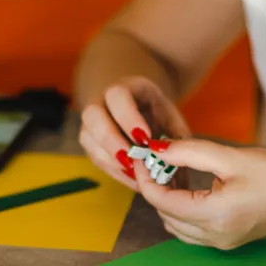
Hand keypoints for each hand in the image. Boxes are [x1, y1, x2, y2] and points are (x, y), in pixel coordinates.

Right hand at [79, 76, 190, 190]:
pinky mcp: (91, 143)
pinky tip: (132, 178)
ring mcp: (92, 122)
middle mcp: (102, 100)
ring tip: (135, 174)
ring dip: (111, 159)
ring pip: (88, 138)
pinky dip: (113, 170)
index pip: (117, 95)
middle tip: (132, 159)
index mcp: (127, 87)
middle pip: (92, 114)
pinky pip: (95, 157)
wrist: (142, 110)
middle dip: (111, 140)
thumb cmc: (159, 116)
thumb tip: (177, 164)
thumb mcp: (173, 120)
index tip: (145, 138)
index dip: (128, 117)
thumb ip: (176, 139)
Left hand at [134, 138, 265, 248]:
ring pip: (176, 226)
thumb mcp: (233, 156)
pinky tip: (191, 187)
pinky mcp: (230, 240)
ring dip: (168, 200)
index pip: (160, 201)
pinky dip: (183, 210)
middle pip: (164, 215)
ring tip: (173, 171)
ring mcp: (222, 243)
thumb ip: (190, 152)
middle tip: (158, 160)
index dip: (145, 177)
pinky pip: (193, 230)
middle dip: (155, 187)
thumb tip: (158, 149)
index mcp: (213, 217)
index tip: (142, 155)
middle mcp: (214, 237)